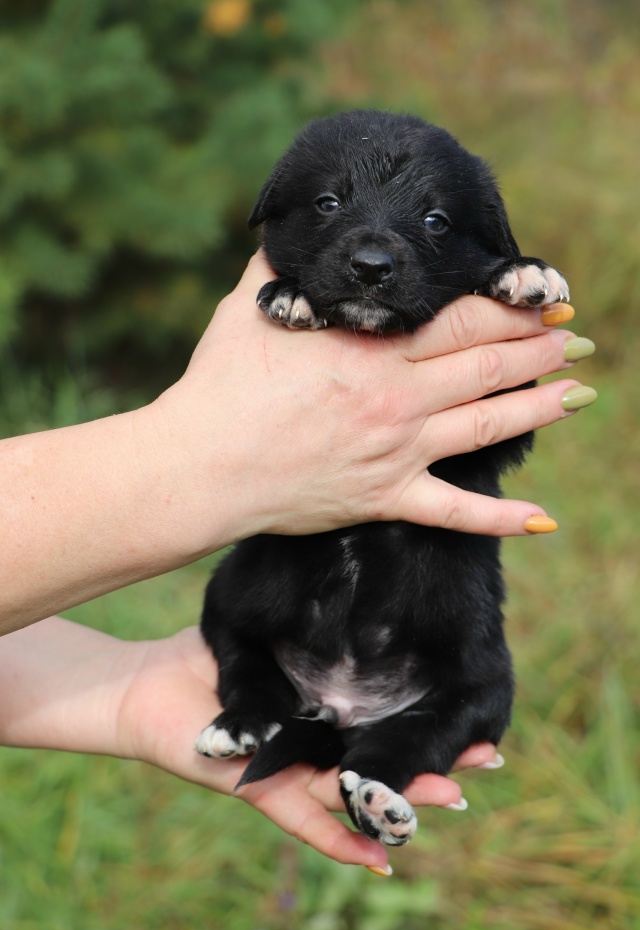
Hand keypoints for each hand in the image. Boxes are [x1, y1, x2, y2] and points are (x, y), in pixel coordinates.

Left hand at [119, 626, 503, 870]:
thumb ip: (310, 621)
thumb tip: (363, 591)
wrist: (147, 687)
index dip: (432, 717)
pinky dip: (336, 839)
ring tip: (453, 794)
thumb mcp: (266, 630)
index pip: (389, 716)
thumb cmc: (206, 656)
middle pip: (386, 755)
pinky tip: (377, 856)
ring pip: (356, 790)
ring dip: (403, 798)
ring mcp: (290, 772)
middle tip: (487, 755)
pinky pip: (298, 819)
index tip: (477, 709)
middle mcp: (317, 747)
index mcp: (324, 712)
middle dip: (435, 759)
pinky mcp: (257, 790)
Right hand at [157, 248, 585, 551]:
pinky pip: (453, 513)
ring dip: (539, 408)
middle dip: (538, 350)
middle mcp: (396, 397)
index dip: (513, 307)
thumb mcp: (252, 308)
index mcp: (371, 346)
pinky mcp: (384, 497)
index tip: (547, 298)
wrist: (201, 466)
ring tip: (578, 394)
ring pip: (486, 426)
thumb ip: (283, 266)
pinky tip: (544, 520)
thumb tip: (292, 226)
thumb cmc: (220, 384)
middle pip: (487, 366)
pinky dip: (500, 518)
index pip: (462, 318)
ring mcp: (396, 451)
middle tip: (576, 339)